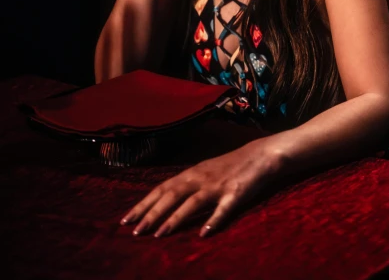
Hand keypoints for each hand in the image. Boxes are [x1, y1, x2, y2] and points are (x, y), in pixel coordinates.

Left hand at [120, 138, 283, 237]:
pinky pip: (224, 209)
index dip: (144, 204)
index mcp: (192, 173)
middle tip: (134, 231)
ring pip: (193, 202)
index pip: (162, 188)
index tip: (126, 219)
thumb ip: (188, 186)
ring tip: (159, 234)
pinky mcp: (237, 193)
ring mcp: (219, 185)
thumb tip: (165, 203)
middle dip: (152, 213)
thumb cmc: (232, 166)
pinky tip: (204, 234)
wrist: (262, 154)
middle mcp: (202, 177)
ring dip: (175, 218)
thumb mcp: (206, 172)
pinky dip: (214, 221)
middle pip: (173, 195)